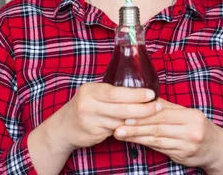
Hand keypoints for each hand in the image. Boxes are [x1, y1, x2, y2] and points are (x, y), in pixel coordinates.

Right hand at [43, 83, 159, 151]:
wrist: (64, 127)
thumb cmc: (85, 105)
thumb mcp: (93, 93)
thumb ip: (111, 91)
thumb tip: (138, 88)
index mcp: (90, 90)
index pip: (116, 92)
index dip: (135, 94)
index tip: (151, 94)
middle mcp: (88, 105)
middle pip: (121, 108)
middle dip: (142, 108)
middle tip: (158, 106)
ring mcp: (90, 121)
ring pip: (120, 122)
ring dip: (138, 120)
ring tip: (153, 116)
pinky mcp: (93, 134)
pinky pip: (116, 131)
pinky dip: (128, 129)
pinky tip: (139, 126)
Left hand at [113, 99, 222, 173]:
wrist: (216, 149)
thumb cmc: (199, 127)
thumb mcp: (189, 114)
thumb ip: (169, 108)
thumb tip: (147, 98)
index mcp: (192, 117)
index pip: (164, 114)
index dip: (145, 114)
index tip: (126, 113)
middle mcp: (190, 132)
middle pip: (158, 128)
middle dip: (136, 126)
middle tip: (118, 125)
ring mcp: (186, 146)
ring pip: (157, 140)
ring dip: (137, 137)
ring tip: (121, 133)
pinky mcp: (181, 157)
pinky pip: (160, 149)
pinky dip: (146, 144)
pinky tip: (134, 141)